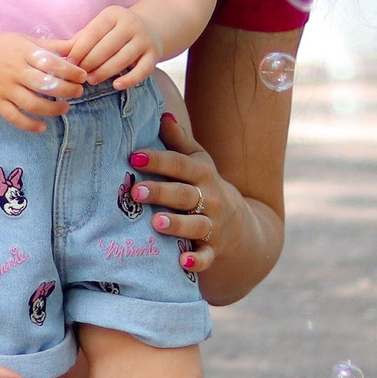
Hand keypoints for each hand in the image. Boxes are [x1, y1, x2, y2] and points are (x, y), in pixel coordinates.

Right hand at [0, 30, 87, 133]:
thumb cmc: (0, 45)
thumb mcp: (25, 39)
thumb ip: (51, 46)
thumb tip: (78, 47)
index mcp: (23, 52)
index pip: (52, 63)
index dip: (71, 71)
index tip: (82, 76)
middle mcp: (14, 70)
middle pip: (45, 85)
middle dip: (67, 91)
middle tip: (78, 92)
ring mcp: (3, 87)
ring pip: (32, 104)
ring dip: (53, 109)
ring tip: (65, 108)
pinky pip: (14, 117)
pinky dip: (29, 125)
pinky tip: (43, 126)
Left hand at [72, 5, 163, 87]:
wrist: (150, 28)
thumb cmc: (114, 33)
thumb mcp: (98, 29)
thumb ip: (78, 40)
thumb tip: (52, 53)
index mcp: (113, 14)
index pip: (93, 33)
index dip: (79, 50)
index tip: (68, 63)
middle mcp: (130, 24)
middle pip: (106, 47)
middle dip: (90, 63)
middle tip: (78, 76)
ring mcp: (144, 39)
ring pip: (122, 59)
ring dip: (104, 72)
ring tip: (91, 80)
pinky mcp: (154, 54)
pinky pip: (142, 70)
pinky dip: (129, 80)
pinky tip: (116, 85)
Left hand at [127, 111, 238, 280]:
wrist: (243, 224)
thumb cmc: (207, 186)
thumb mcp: (198, 162)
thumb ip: (178, 142)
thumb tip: (161, 114)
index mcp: (202, 174)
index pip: (179, 164)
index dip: (157, 160)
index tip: (133, 157)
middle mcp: (209, 198)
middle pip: (184, 194)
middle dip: (161, 192)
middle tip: (136, 191)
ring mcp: (213, 225)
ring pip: (195, 224)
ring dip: (177, 224)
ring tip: (156, 222)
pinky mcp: (214, 249)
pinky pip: (206, 256)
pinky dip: (197, 261)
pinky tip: (183, 263)